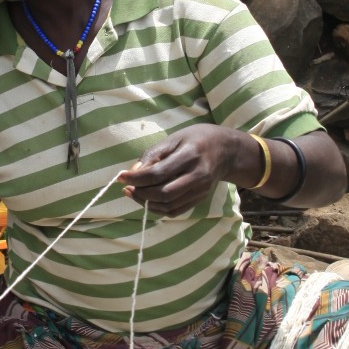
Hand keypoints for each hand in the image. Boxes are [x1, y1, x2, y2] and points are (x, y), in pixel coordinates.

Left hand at [120, 125, 242, 216]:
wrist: (227, 151)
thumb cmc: (197, 139)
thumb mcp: (175, 138)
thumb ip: (154, 154)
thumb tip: (134, 172)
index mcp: (190, 155)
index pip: (159, 173)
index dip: (136, 178)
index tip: (120, 176)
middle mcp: (198, 176)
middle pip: (164, 193)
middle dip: (140, 193)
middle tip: (126, 187)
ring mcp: (201, 190)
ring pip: (169, 205)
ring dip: (147, 203)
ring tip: (134, 193)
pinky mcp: (200, 199)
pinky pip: (176, 211)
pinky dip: (159, 209)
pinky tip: (148, 200)